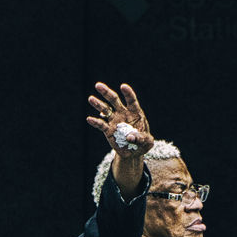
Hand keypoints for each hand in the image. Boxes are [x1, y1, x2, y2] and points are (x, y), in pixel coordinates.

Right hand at [86, 82, 152, 198]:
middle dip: (106, 92)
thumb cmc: (143, 143)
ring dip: (98, 104)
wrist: (133, 151)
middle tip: (98, 85)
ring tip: (91, 98)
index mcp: (135, 112)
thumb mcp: (147, 142)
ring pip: (105, 110)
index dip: (127, 93)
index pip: (131, 100)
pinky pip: (101, 125)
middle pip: (114, 100)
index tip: (123, 87)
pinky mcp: (108, 130)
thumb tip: (129, 137)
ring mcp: (114, 121)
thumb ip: (141, 139)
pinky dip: (95, 122)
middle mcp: (123, 113)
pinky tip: (89, 119)